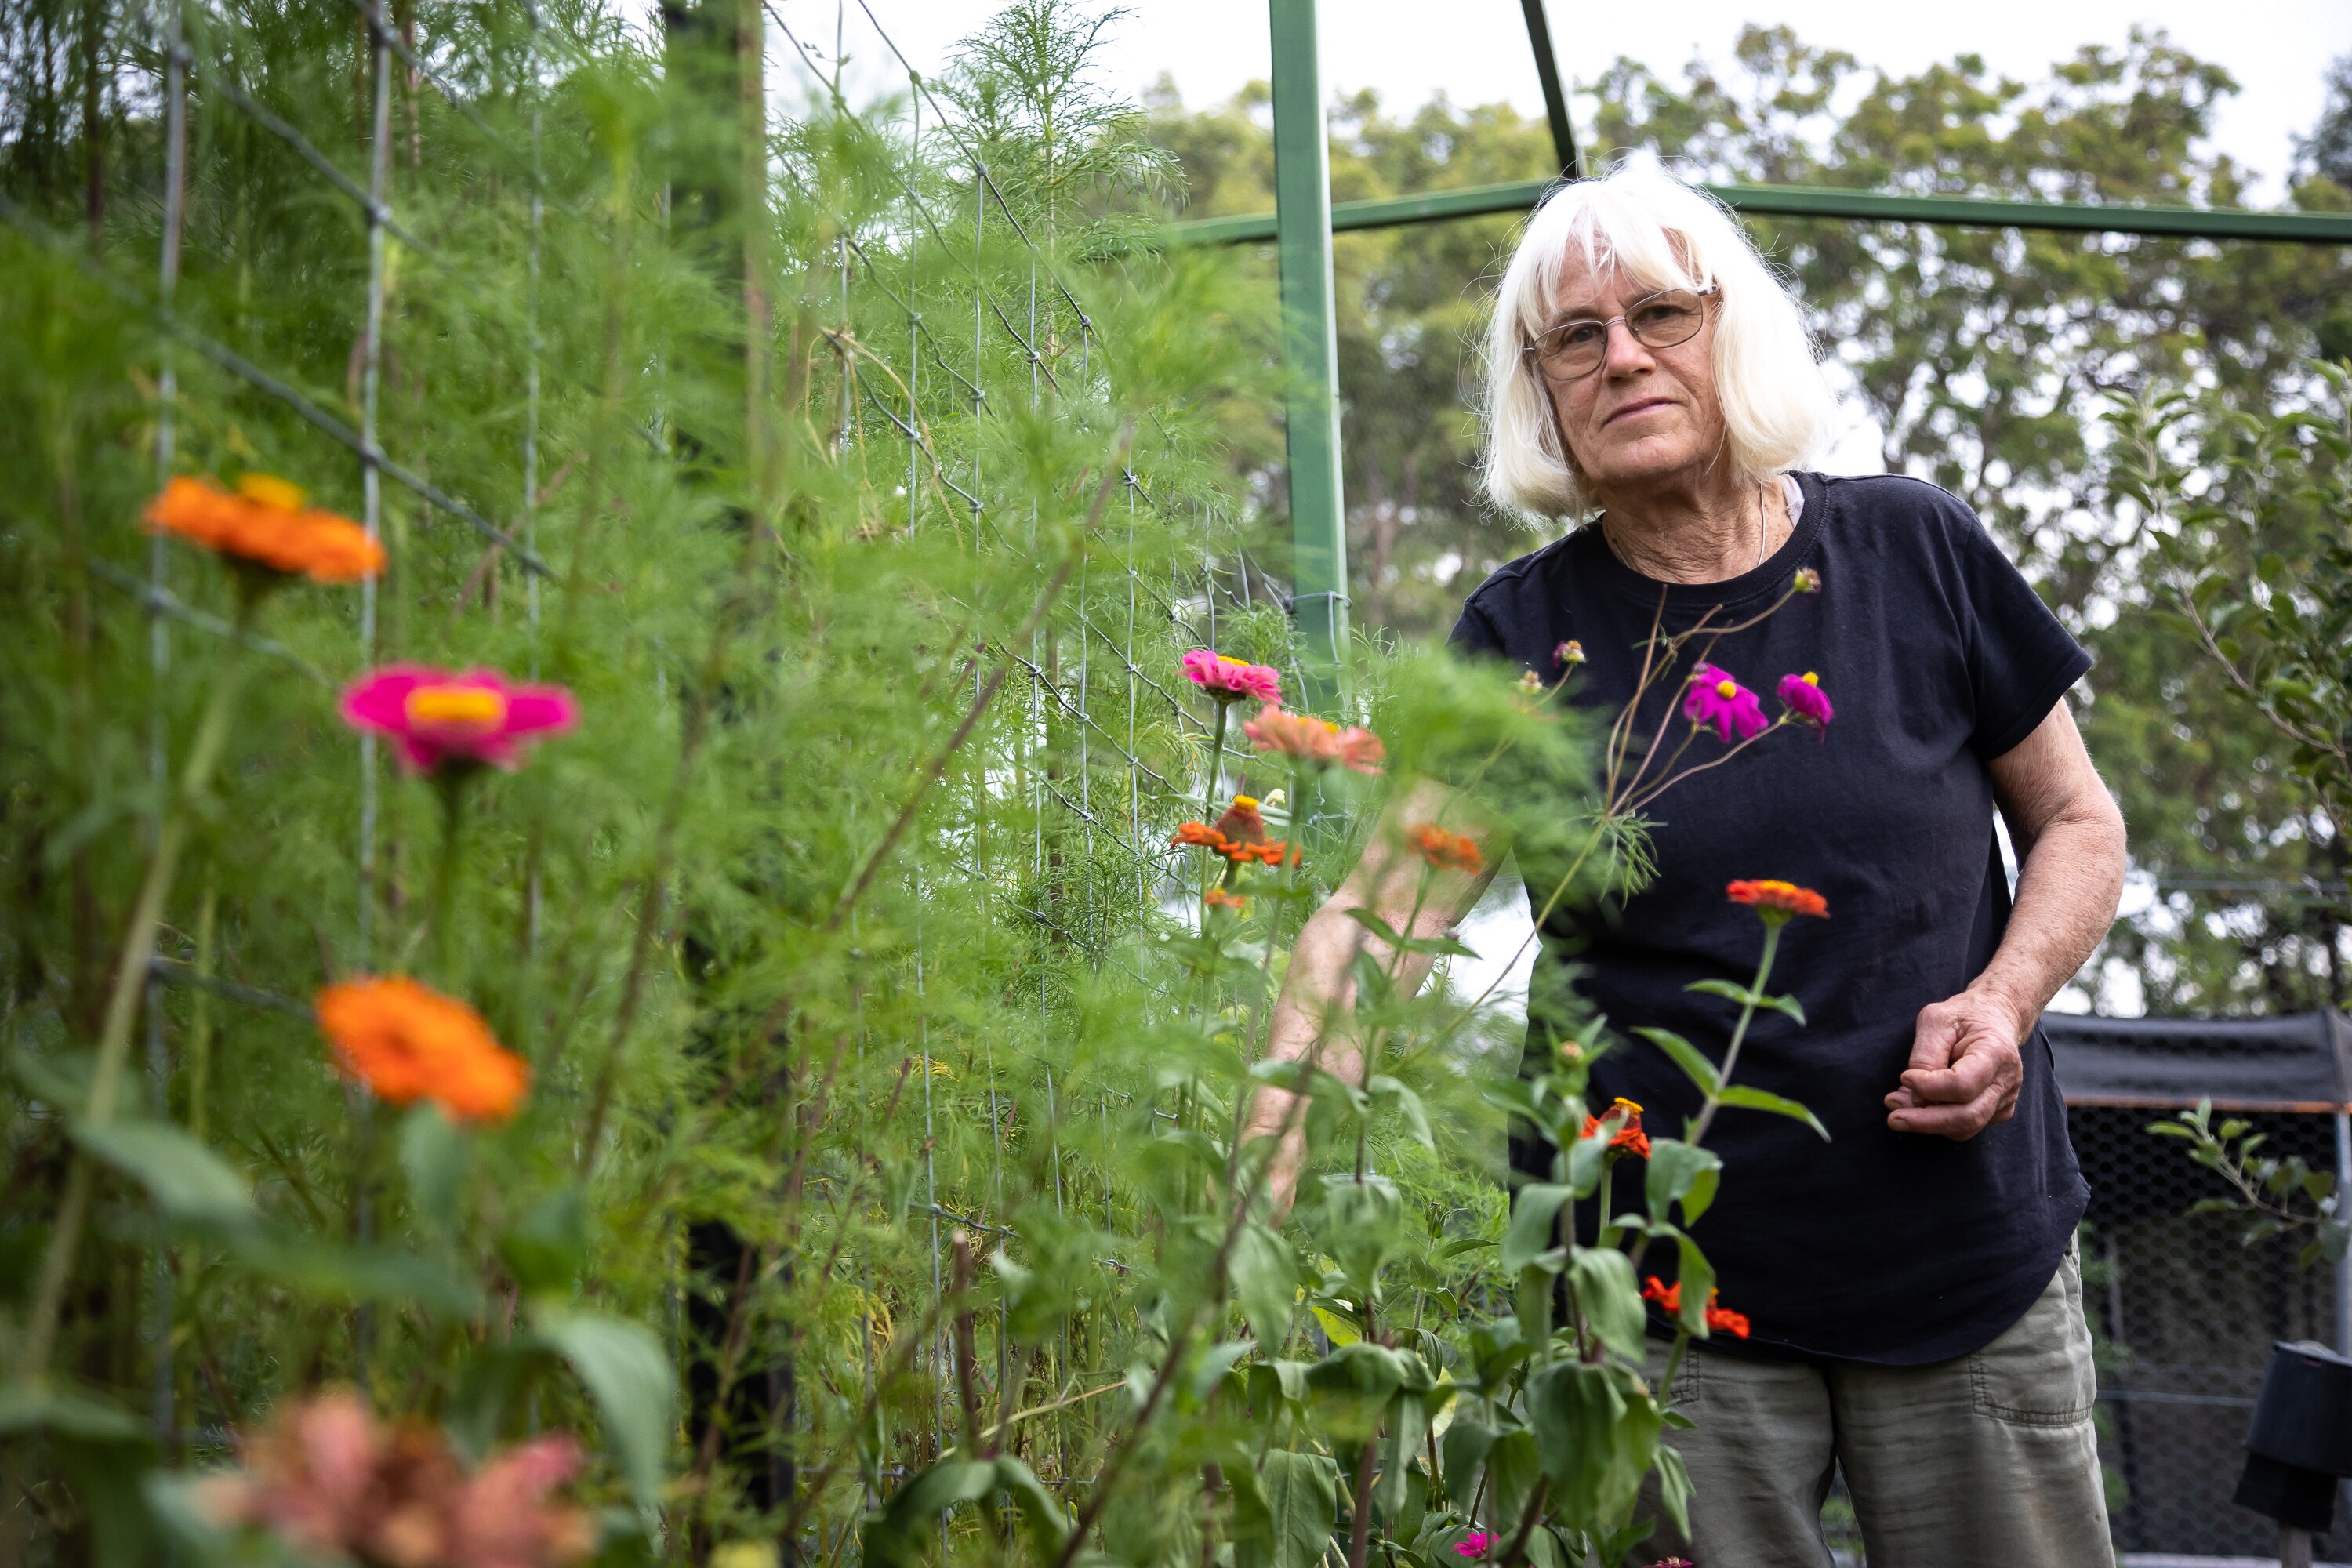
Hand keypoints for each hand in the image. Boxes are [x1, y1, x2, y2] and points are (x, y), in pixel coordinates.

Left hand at [1886, 989, 2025, 1138]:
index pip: (1963, 1084)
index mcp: (1996, 1053)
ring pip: (1966, 1127)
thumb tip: (1917, 1095)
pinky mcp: (1998, 1110)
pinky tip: (1917, 1103)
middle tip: (1893, 1118)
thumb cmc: (1962, 1016)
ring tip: (1898, 1106)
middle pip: (1968, 1116)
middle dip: (1926, 1121)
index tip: (1905, 1077)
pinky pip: (1966, 1125)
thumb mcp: (1936, 1019)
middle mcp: (2006, 1081)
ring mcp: (2005, 1098)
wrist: (1993, 1017)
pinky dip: (1938, 1120)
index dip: (1930, 1087)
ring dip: (1927, 1123)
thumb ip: (1926, 1056)